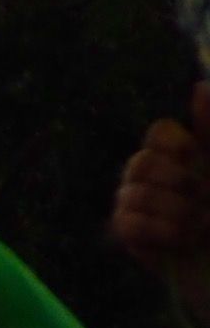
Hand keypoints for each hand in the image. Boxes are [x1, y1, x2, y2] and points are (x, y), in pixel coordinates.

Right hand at [113, 97, 208, 281]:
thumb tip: (199, 85)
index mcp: (187, 158)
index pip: (160, 133)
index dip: (174, 144)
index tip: (196, 156)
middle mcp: (160, 178)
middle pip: (140, 162)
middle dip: (177, 182)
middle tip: (207, 199)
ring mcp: (143, 208)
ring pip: (132, 193)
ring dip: (174, 211)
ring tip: (201, 227)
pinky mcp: (132, 237)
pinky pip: (125, 222)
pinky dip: (158, 231)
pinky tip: (182, 241)